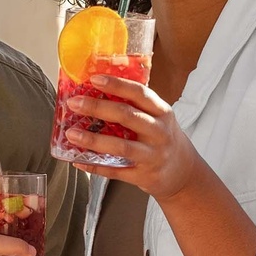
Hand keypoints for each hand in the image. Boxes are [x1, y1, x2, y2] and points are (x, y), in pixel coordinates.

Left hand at [65, 75, 199, 199]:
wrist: (183, 172)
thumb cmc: (162, 137)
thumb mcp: (158, 117)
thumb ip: (134, 105)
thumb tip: (95, 91)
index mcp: (162, 112)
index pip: (139, 93)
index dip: (116, 85)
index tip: (94, 79)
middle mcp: (159, 132)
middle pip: (127, 116)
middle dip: (97, 108)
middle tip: (74, 103)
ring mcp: (152, 156)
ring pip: (121, 147)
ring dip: (93, 141)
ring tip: (72, 134)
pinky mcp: (144, 176)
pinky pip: (116, 171)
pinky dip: (95, 166)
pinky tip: (78, 160)